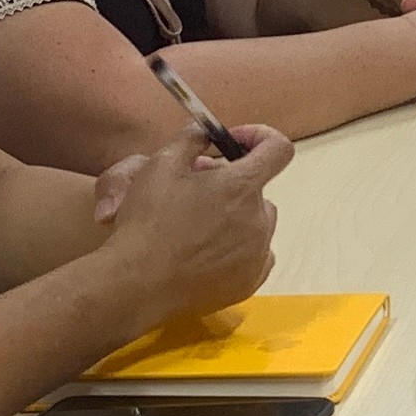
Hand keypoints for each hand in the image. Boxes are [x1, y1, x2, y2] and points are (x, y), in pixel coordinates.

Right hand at [91, 123, 288, 326]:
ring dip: (237, 217)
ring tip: (199, 224)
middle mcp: (258, 220)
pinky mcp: (249, 283)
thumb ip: (191, 139)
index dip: (259, 138)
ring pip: (258, 223)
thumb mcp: (161, 164)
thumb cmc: (148, 221)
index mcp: (242, 186)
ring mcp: (257, 255)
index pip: (278, 148)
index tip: (231, 144)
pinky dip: (240, 249)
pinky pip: (257, 256)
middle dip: (233, 184)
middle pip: (259, 190)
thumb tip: (205, 131)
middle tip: (196, 191)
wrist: (137, 283)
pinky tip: (208, 252)